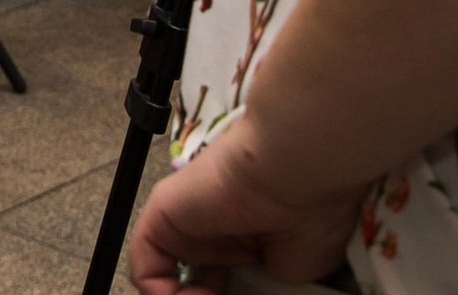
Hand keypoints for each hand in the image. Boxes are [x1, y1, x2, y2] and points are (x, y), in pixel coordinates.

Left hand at [127, 116, 365, 292]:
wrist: (297, 174)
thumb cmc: (312, 218)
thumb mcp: (294, 272)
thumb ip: (263, 288)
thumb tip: (252, 294)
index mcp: (244, 240)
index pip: (221, 279)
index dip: (231, 294)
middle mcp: (212, 229)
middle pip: (191, 278)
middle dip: (204, 294)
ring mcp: (186, 221)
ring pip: (163, 276)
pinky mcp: (162, 214)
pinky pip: (145, 265)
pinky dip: (162, 293)